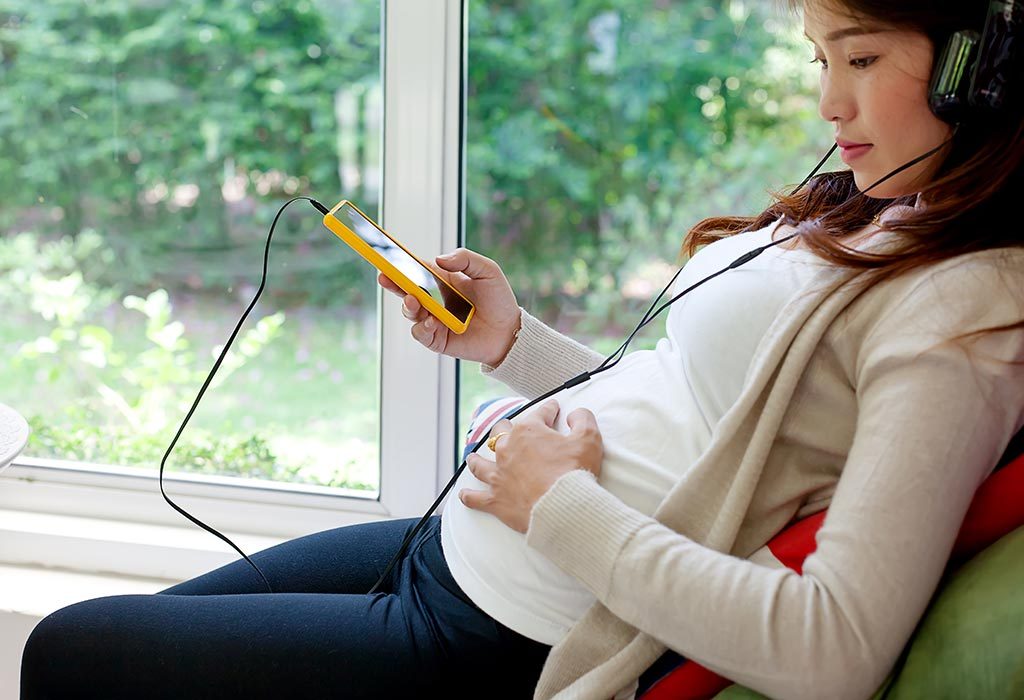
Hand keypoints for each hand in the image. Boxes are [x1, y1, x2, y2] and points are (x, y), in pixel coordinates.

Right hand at [378, 248, 519, 366]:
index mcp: (442, 280)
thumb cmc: (499, 299)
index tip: (386, 255)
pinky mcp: (437, 339)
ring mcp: (433, 319)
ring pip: (410, 311)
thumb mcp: (487, 271)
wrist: (510, 332)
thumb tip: (438, 259)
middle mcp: (434, 299)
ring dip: (408, 305)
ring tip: (413, 301)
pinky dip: (422, 327)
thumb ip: (465, 259)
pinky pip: (420, 333)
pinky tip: (432, 322)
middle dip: (392, 282)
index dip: (400, 262)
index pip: (416, 269)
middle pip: (405, 289)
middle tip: (384, 276)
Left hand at [459, 400, 602, 533]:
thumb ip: (582, 420)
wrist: (561, 507)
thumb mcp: (588, 439)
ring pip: (480, 463)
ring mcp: (498, 474)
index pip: (540, 413)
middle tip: (507, 428)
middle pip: (500, 432)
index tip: (552, 408)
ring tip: (474, 457)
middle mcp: (507, 449)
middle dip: (504, 428)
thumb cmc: (574, 472)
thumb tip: (576, 414)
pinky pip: (475, 497)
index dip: (549, 409)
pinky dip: (469, 496)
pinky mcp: (495, 498)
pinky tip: (464, 494)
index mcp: (528, 431)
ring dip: (477, 459)